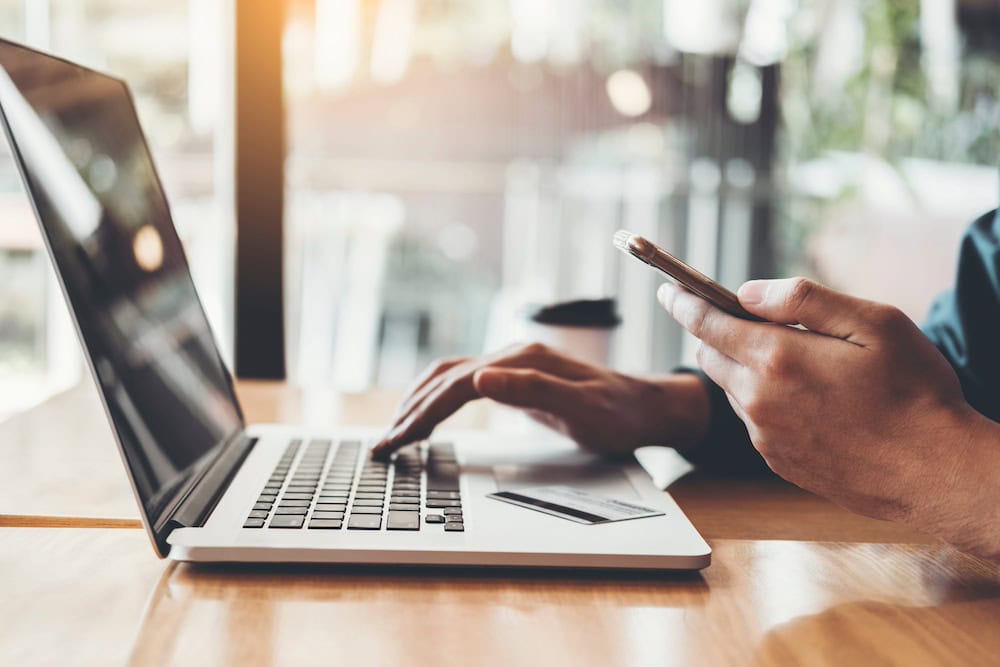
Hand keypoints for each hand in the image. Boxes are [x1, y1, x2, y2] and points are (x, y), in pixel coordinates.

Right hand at [371, 342, 709, 459]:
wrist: (646, 407)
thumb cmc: (619, 413)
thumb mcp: (583, 407)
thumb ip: (532, 390)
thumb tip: (480, 378)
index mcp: (521, 360)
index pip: (455, 386)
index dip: (422, 414)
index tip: (397, 443)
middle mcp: (511, 355)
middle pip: (444, 379)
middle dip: (409, 412)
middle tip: (381, 447)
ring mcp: (512, 364)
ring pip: (448, 377)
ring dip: (417, 402)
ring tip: (394, 432)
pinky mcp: (514, 377)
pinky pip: (462, 384)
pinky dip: (436, 398)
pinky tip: (427, 415)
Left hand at [659, 278, 999, 558]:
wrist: (935, 471)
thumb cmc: (914, 391)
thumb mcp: (873, 323)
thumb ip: (803, 299)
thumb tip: (748, 292)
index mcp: (777, 358)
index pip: (707, 323)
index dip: (684, 302)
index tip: (669, 290)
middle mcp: (759, 400)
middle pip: (711, 356)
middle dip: (716, 333)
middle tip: (744, 320)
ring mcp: (765, 436)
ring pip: (732, 390)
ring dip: (745, 369)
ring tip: (796, 363)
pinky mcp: (777, 461)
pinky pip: (754, 421)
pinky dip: (764, 402)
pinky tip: (808, 401)